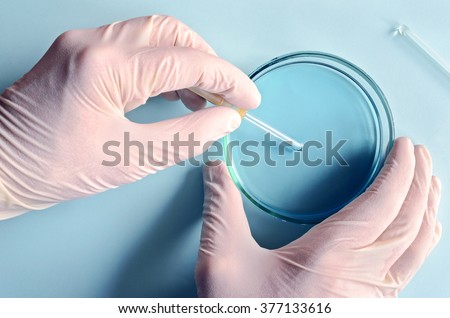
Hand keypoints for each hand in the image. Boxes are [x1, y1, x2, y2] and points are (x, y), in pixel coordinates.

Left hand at [0, 15, 259, 218]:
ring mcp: (84, 44)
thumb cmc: (51, 167)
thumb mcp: (128, 160)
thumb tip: (224, 120)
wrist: (0, 166)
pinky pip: (134, 46)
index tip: (248, 99)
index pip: (186, 61)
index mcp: (106, 67)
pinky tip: (173, 90)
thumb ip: (185, 137)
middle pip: (172, 33)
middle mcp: (94, 43)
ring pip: (154, 35)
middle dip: (208, 61)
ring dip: (187, 61)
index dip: (227, 79)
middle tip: (227, 95)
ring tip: (204, 96)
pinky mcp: (81, 53)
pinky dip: (162, 64)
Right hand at [195, 138, 441, 296]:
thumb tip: (217, 168)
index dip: (398, 172)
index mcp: (327, 258)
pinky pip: (410, 270)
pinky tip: (419, 233)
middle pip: (408, 223)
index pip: (380, 206)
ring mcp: (370, 298)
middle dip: (418, 183)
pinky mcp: (368, 308)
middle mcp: (360, 279)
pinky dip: (422, 241)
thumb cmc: (243, 312)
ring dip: (427, 210)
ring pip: (417, 248)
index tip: (404, 147)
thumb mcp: (223, 261)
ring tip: (429, 184)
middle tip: (419, 155)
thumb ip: (222, 209)